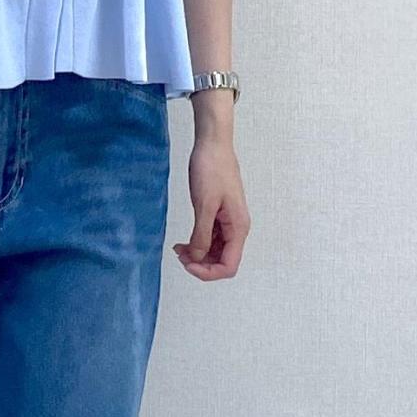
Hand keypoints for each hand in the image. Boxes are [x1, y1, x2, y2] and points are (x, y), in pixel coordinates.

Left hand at [172, 136, 249, 279]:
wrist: (213, 144)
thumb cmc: (212, 169)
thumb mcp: (204, 205)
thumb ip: (202, 235)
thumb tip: (198, 257)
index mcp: (238, 228)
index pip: (229, 266)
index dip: (208, 272)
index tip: (187, 263)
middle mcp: (236, 228)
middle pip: (222, 261)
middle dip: (201, 264)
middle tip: (179, 255)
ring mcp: (228, 222)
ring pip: (215, 251)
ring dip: (198, 254)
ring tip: (178, 248)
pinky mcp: (219, 215)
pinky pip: (211, 238)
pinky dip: (197, 243)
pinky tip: (183, 241)